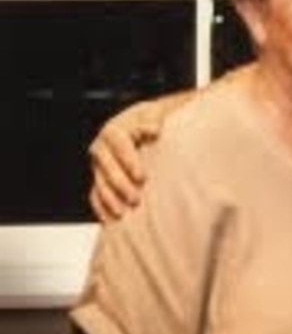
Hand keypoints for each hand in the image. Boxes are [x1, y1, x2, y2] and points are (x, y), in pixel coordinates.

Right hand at [87, 99, 164, 220]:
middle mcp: (101, 148)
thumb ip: (152, 120)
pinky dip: (100, 208)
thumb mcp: (152, 113)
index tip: (142, 177)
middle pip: (107, 168)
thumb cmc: (149, 119)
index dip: (130, 162)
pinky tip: (108, 220)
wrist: (139, 124)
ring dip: (110, 199)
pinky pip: (94, 195)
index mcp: (113, 131)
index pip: (120, 146)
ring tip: (123, 214)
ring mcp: (98, 165)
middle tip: (136, 199)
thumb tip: (154, 130)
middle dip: (121, 185)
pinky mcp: (99, 178)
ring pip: (99, 183)